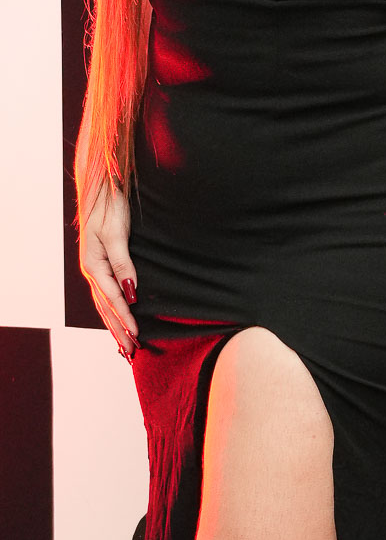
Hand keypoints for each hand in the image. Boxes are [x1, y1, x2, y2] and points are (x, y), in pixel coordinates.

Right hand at [79, 187, 139, 360]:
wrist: (102, 188)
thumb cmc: (110, 207)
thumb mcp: (115, 234)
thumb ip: (122, 264)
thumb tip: (131, 292)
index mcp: (94, 265)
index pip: (113, 299)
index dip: (125, 317)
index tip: (137, 334)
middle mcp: (93, 270)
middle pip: (106, 307)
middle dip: (118, 329)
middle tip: (131, 352)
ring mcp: (96, 267)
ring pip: (105, 303)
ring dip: (115, 324)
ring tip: (124, 345)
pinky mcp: (102, 262)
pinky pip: (107, 293)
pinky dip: (113, 309)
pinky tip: (119, 317)